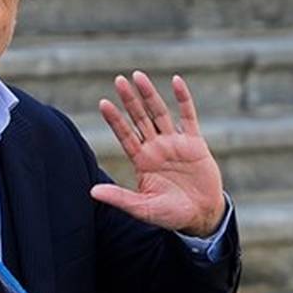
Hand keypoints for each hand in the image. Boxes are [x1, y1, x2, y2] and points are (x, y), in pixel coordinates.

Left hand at [90, 71, 225, 236]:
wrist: (201, 216)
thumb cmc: (169, 214)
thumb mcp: (142, 208)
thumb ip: (119, 198)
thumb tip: (91, 192)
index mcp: (141, 161)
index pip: (124, 135)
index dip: (115, 119)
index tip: (103, 103)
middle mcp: (156, 148)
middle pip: (139, 118)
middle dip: (129, 100)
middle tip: (118, 80)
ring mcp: (175, 143)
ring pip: (160, 113)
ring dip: (150, 95)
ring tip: (138, 76)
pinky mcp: (195, 143)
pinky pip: (188, 116)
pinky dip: (183, 98)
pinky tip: (176, 81)